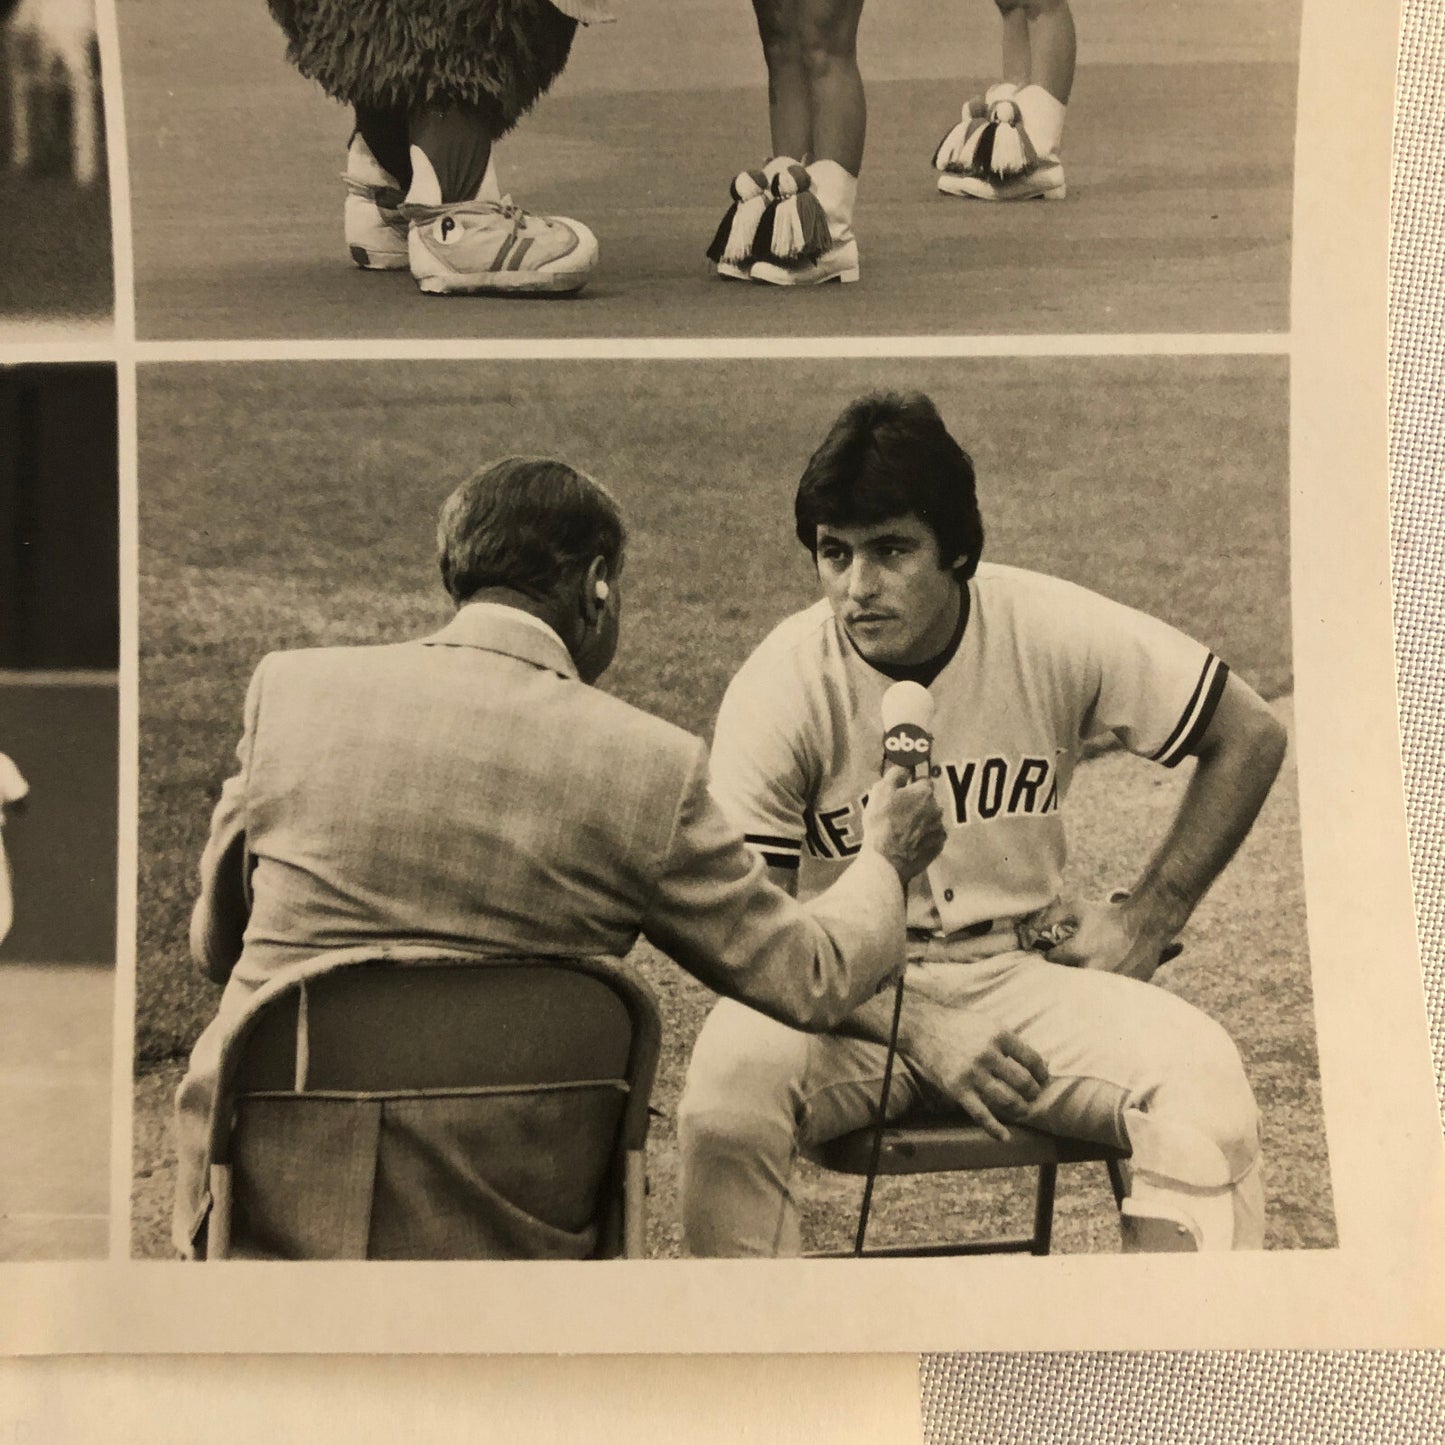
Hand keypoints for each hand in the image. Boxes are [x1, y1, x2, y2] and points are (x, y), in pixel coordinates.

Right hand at [861, 765, 945, 883]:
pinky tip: (910, 843)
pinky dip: (924, 838)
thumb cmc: (881, 822)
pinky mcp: (938, 847)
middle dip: (917, 804)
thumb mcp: (880, 791)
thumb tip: (906, 769)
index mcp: (925, 792)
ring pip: (931, 819)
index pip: (923, 781)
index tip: (900, 795)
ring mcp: (939, 829)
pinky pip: (932, 837)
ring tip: (903, 831)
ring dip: (921, 821)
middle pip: (928, 801)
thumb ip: (896, 775)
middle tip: (899, 814)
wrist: (885, 859)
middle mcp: (937, 808)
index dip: (911, 786)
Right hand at [905, 1002, 1050, 1139]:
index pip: (1031, 1059)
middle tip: (1033, 1096)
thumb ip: (1011, 1041)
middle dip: (1033, 1093)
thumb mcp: (986, 1023)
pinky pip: (981, 1114)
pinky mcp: (958, 1090)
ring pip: (1007, 1099)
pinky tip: (1004, 1137)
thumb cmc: (957, 1025)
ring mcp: (973, 1074)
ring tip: (1022, 1110)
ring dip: (1020, 1109)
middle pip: (1023, 1081)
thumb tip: (1041, 1061)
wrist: (922, 1029)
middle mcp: (988, 1054)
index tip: (1043, 1079)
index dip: (1042, 1072)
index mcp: (998, 1035)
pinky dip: (995, 1129)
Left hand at [1021, 894, 1171, 980]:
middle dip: (1061, 977)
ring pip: (1084, 992)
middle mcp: (1091, 970)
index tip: (1054, 954)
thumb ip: (1049, 917)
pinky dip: (1099, 993)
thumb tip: (1027, 930)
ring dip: (1080, 986)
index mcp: (1077, 952)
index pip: (1051, 962)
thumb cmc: (1108, 916)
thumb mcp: (1076, 908)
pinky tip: (1101, 981)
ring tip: (1084, 975)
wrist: (1146, 924)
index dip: (1050, 957)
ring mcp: (1108, 982)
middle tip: (1066, 968)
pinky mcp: (1123, 989)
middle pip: (1064, 982)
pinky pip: (1105, 997)